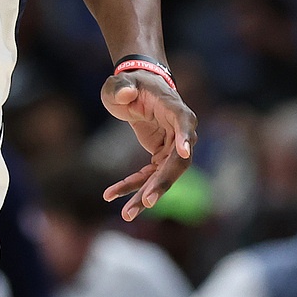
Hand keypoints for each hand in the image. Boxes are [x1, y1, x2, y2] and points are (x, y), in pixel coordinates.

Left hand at [100, 70, 197, 220]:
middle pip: (177, 160)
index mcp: (172, 106)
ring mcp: (171, 146)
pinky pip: (149, 176)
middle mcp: (178, 129)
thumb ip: (122, 86)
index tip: (185, 153)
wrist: (137, 90)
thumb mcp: (120, 82)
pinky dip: (131, 187)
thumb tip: (126, 94)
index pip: (184, 120)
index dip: (185, 136)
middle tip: (148, 202)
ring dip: (146, 195)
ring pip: (164, 175)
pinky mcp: (161, 156)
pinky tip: (111, 195)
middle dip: (162, 183)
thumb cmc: (130, 83)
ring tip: (126, 214)